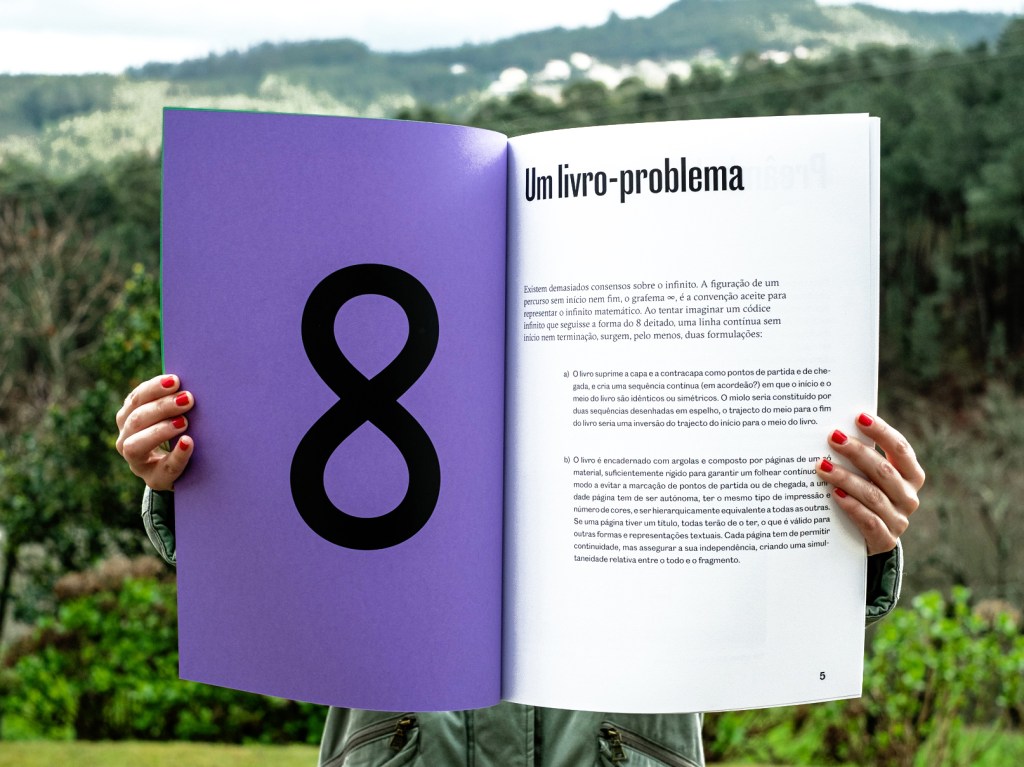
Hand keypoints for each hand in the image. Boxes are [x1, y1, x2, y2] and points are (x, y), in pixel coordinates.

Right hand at [115, 374, 193, 490]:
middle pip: (136, 420)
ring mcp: (137, 462)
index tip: (175, 380)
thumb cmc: (177, 434)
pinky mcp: (155, 479)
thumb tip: (192, 380)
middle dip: (161, 407)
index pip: (135, 399)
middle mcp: (126, 440)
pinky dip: (177, 455)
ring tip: (184, 421)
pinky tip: (189, 443)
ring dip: (160, 430)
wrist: (181, 471)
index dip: (153, 388)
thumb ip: (173, 400)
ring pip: (136, 445)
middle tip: (188, 398)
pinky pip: (165, 469)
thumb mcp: (170, 416)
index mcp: (128, 418)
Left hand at [816, 413, 924, 554]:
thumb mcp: (868, 477)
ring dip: (846, 478)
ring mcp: (899, 519)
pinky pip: (869, 520)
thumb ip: (861, 458)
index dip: (882, 432)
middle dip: (857, 452)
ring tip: (822, 466)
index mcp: (911, 475)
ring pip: (873, 495)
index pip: (900, 449)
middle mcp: (909, 496)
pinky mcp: (885, 539)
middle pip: (884, 470)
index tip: (859, 417)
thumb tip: (836, 430)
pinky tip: (834, 495)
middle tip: (833, 438)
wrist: (867, 541)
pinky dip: (851, 506)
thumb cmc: (865, 497)